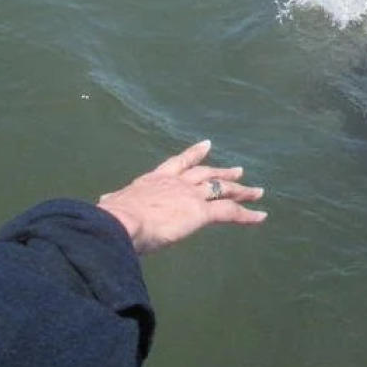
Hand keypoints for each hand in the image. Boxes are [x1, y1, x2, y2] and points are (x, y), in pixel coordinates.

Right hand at [97, 140, 266, 254]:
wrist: (121, 222)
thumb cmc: (113, 217)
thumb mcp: (113, 203)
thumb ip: (114, 200)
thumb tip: (105, 200)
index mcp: (156, 179)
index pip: (179, 163)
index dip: (194, 154)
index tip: (206, 145)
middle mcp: (178, 183)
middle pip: (207, 174)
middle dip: (223, 173)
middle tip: (239, 171)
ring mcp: (192, 196)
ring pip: (224, 190)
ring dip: (242, 191)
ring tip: (258, 191)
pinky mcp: (201, 212)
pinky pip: (230, 212)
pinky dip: (248, 214)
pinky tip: (261, 216)